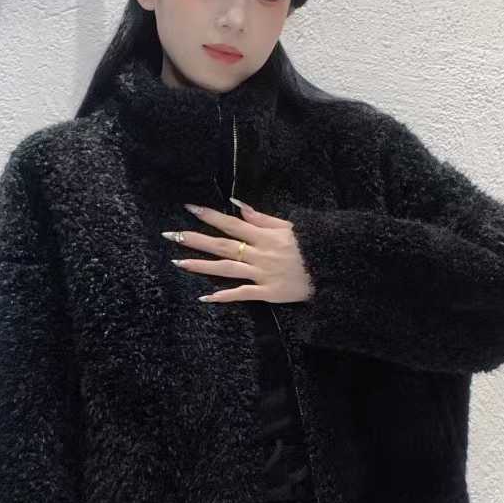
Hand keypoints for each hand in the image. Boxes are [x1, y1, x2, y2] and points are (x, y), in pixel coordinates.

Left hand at [163, 199, 314, 303]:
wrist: (332, 268)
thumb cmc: (311, 245)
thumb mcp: (288, 226)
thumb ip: (261, 217)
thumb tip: (236, 204)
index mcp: (263, 235)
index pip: (230, 223)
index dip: (209, 216)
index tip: (188, 208)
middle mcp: (258, 253)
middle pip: (221, 245)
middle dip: (195, 239)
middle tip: (171, 235)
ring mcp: (261, 274)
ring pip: (226, 269)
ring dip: (201, 266)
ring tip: (178, 262)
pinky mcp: (268, 293)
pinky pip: (242, 294)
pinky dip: (224, 296)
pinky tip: (206, 298)